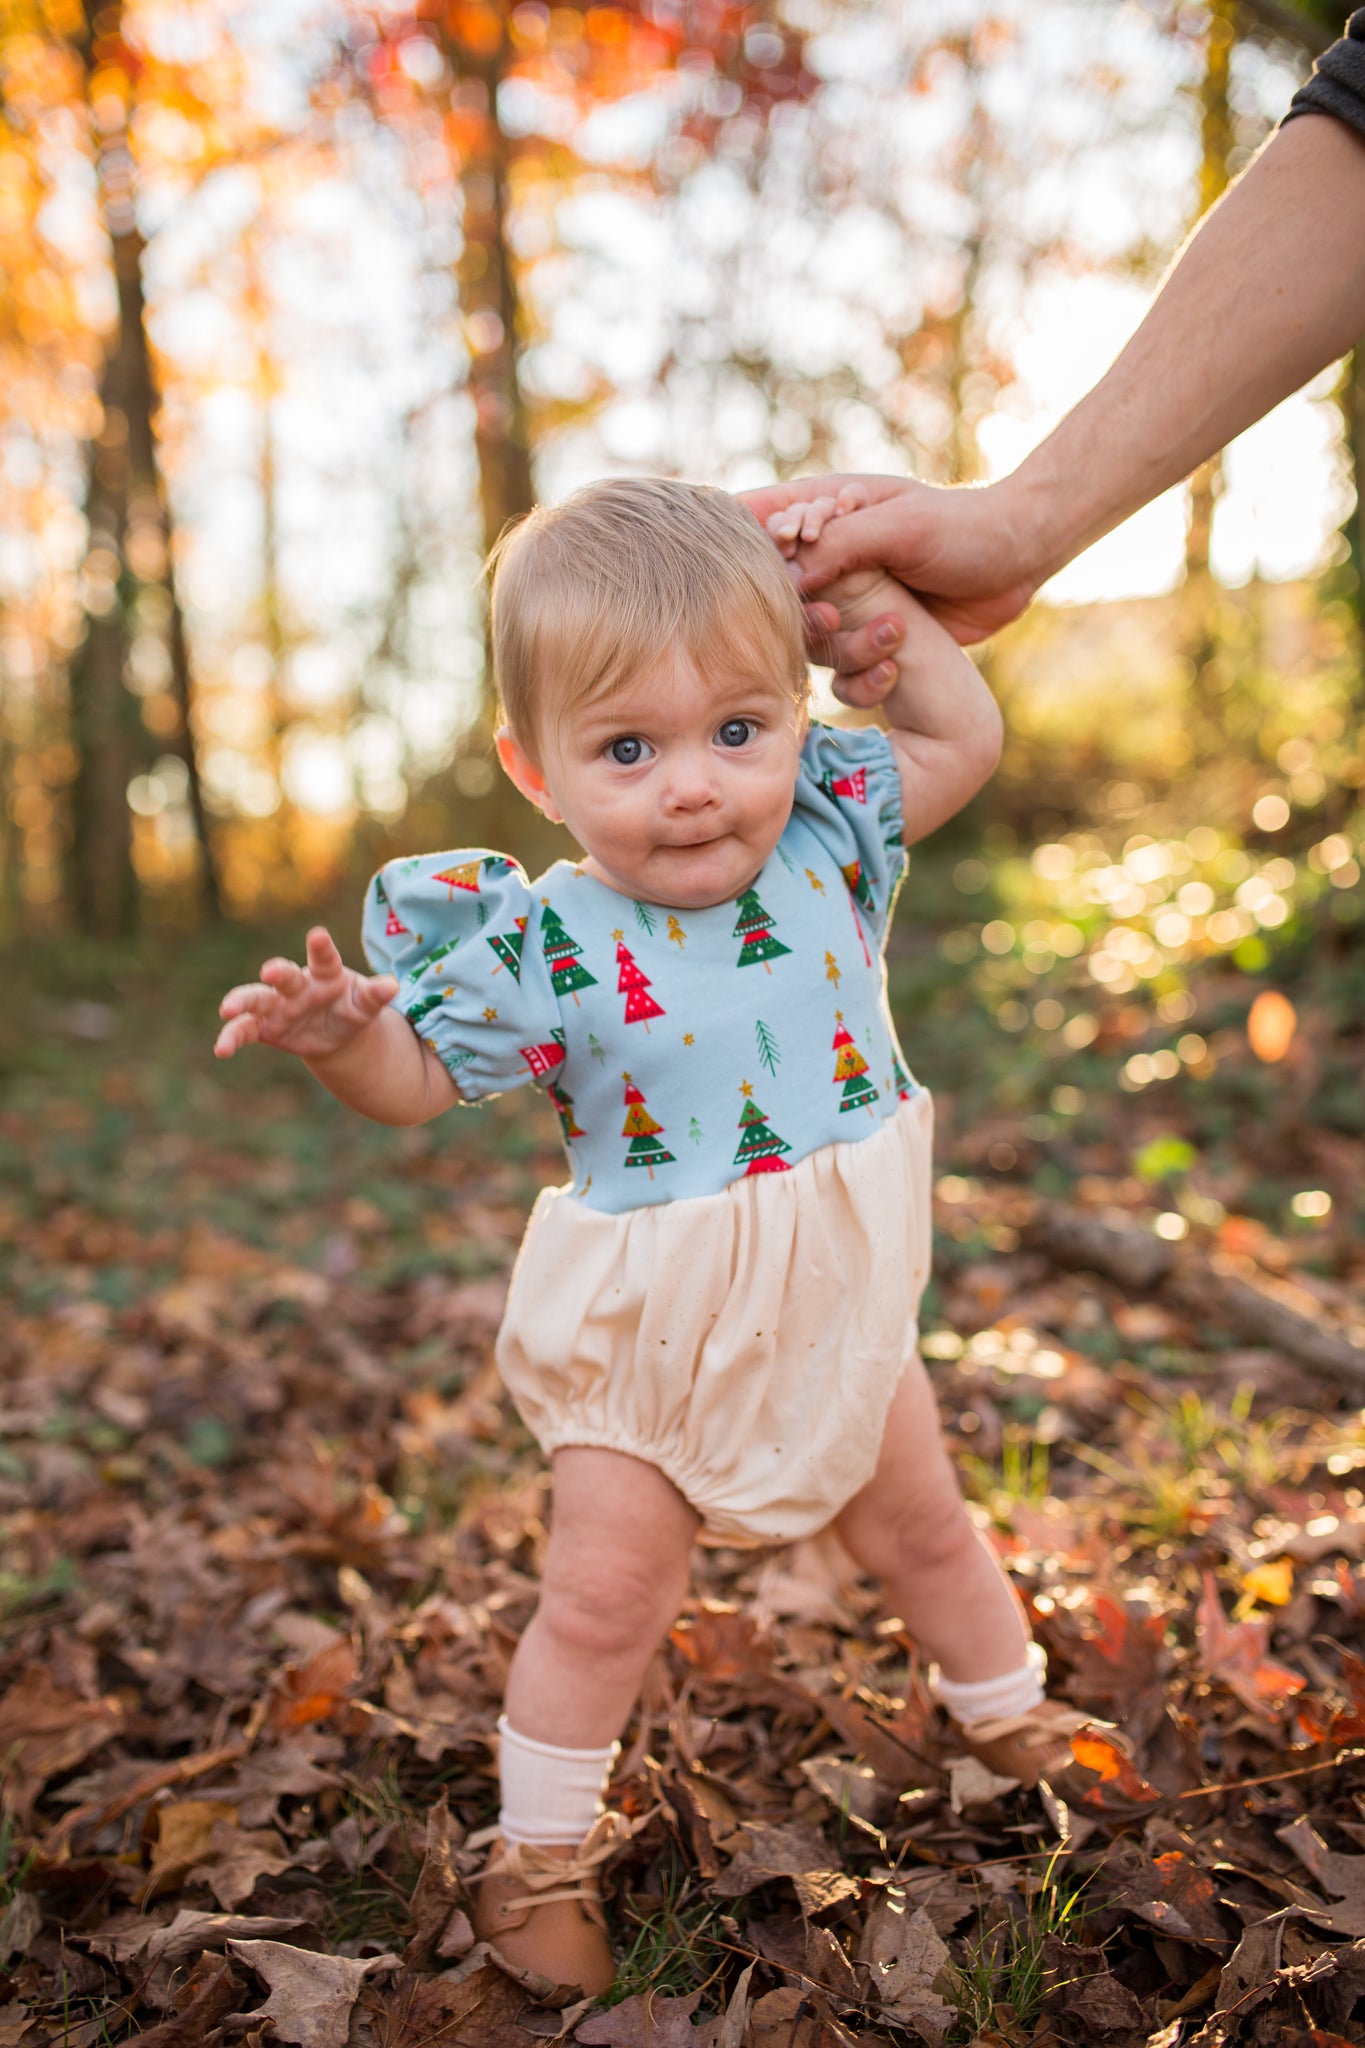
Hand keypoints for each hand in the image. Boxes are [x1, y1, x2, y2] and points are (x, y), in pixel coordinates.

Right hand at [215, 927, 398, 1061]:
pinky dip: (232, 1038)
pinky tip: (221, 1050)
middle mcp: (297, 985)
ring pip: (255, 998)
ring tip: (227, 1009)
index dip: (321, 947)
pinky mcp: (264, 1026)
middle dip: (277, 971)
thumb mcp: (365, 1005)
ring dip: (240, 1002)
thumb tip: (392, 985)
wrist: (336, 1033)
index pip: (324, 958)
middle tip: (271, 969)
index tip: (318, 935)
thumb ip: (375, 996)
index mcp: (325, 973)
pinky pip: (244, 1030)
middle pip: (284, 975)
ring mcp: (277, 1004)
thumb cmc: (350, 1008)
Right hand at [740, 471, 1042, 647]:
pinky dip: (860, 676)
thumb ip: (841, 545)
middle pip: (770, 590)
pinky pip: (841, 669)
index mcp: (826, 508)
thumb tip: (788, 576)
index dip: (748, 543)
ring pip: (806, 637)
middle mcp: (826, 556)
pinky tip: (894, 665)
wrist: (1017, 562)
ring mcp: (845, 600)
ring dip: (837, 646)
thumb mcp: (903, 526)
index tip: (771, 565)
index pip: (759, 517)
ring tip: (886, 632)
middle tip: (832, 615)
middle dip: (798, 611)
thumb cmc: (964, 530)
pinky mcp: (867, 638)